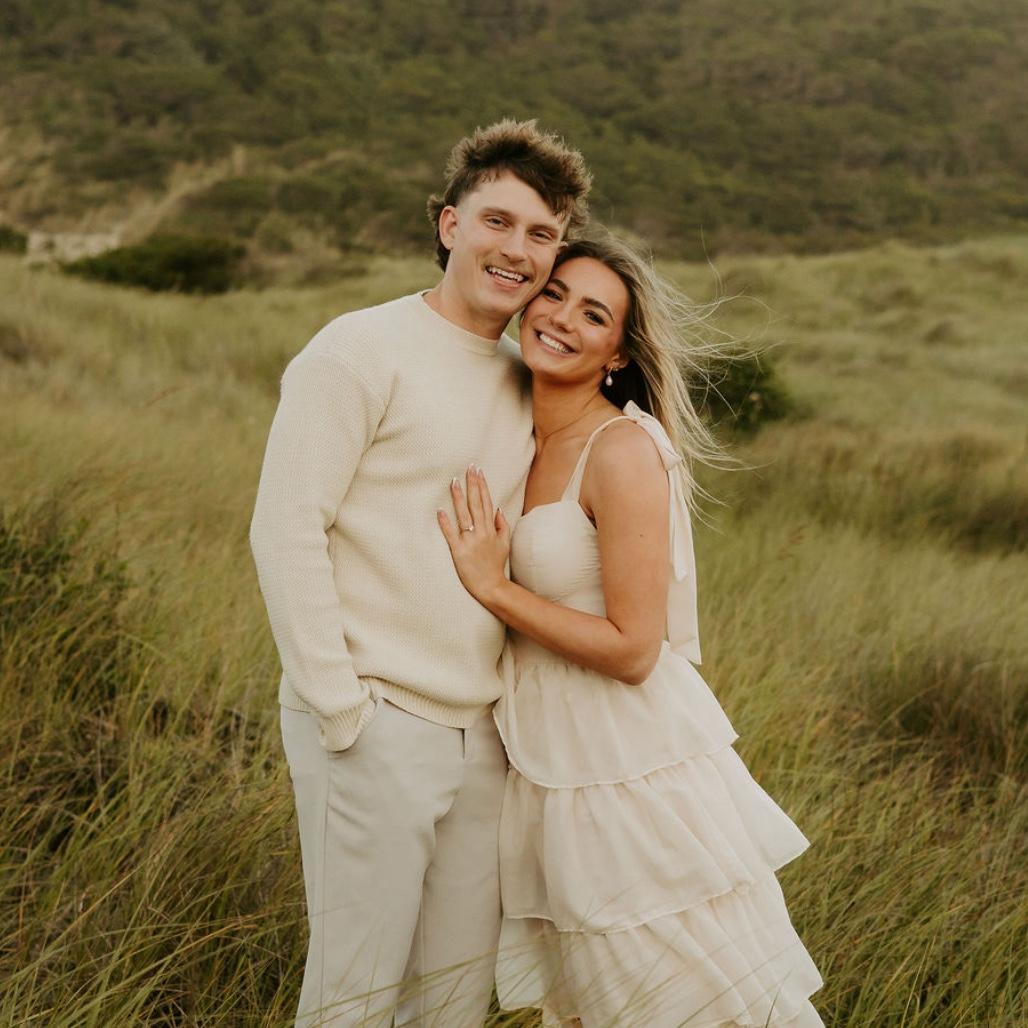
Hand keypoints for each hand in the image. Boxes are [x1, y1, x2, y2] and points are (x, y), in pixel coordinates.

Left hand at [437, 465, 511, 605]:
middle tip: (468, 468)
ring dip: (458, 498)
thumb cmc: (496, 565)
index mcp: (491, 529)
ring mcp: (470, 541)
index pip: (487, 502)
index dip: (482, 486)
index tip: (478, 471)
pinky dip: (445, 522)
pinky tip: (440, 510)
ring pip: (463, 515)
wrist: (492, 587)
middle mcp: (481, 532)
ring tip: (453, 482)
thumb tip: (498, 508)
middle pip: (476, 504)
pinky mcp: (458, 551)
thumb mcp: (505, 544)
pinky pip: (451, 534)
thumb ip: (502, 525)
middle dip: (472, 485)